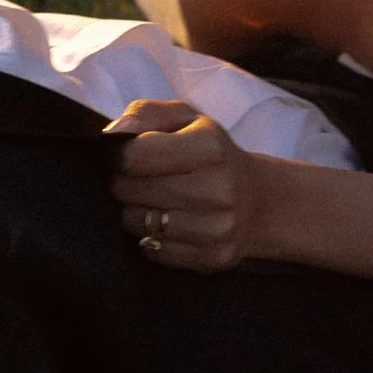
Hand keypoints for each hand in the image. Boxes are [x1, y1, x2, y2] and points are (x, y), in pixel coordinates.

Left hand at [106, 100, 260, 272]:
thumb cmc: (211, 154)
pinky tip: (167, 223)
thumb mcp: (185, 119)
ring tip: (152, 200)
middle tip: (138, 178)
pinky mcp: (213, 257)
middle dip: (123, 182)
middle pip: (129, 190)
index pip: (133, 157)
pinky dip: (150, 237)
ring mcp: (217, 228)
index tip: (123, 155)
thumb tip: (112, 134)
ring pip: (136, 223)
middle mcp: (218, 189)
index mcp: (210, 147)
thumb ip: (145, 114)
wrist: (260, 201)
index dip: (118, 155)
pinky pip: (152, 250)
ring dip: (134, 211)